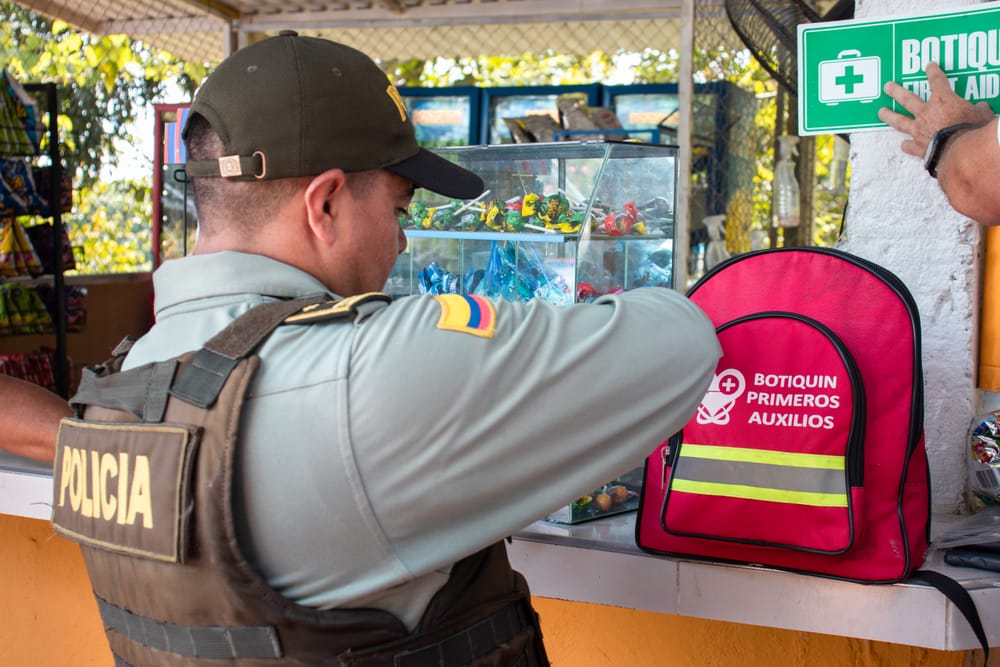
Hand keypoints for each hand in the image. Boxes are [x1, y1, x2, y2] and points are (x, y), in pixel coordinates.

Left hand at [878, 61, 993, 157]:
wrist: (961, 151)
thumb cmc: (972, 129)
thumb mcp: (981, 114)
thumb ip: (979, 109)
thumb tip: (982, 108)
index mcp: (943, 100)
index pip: (937, 81)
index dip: (933, 72)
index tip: (929, 66)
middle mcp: (926, 113)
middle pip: (907, 99)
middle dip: (896, 91)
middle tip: (887, 86)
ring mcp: (919, 130)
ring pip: (899, 121)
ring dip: (889, 116)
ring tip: (881, 112)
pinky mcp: (918, 147)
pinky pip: (909, 146)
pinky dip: (906, 145)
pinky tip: (903, 145)